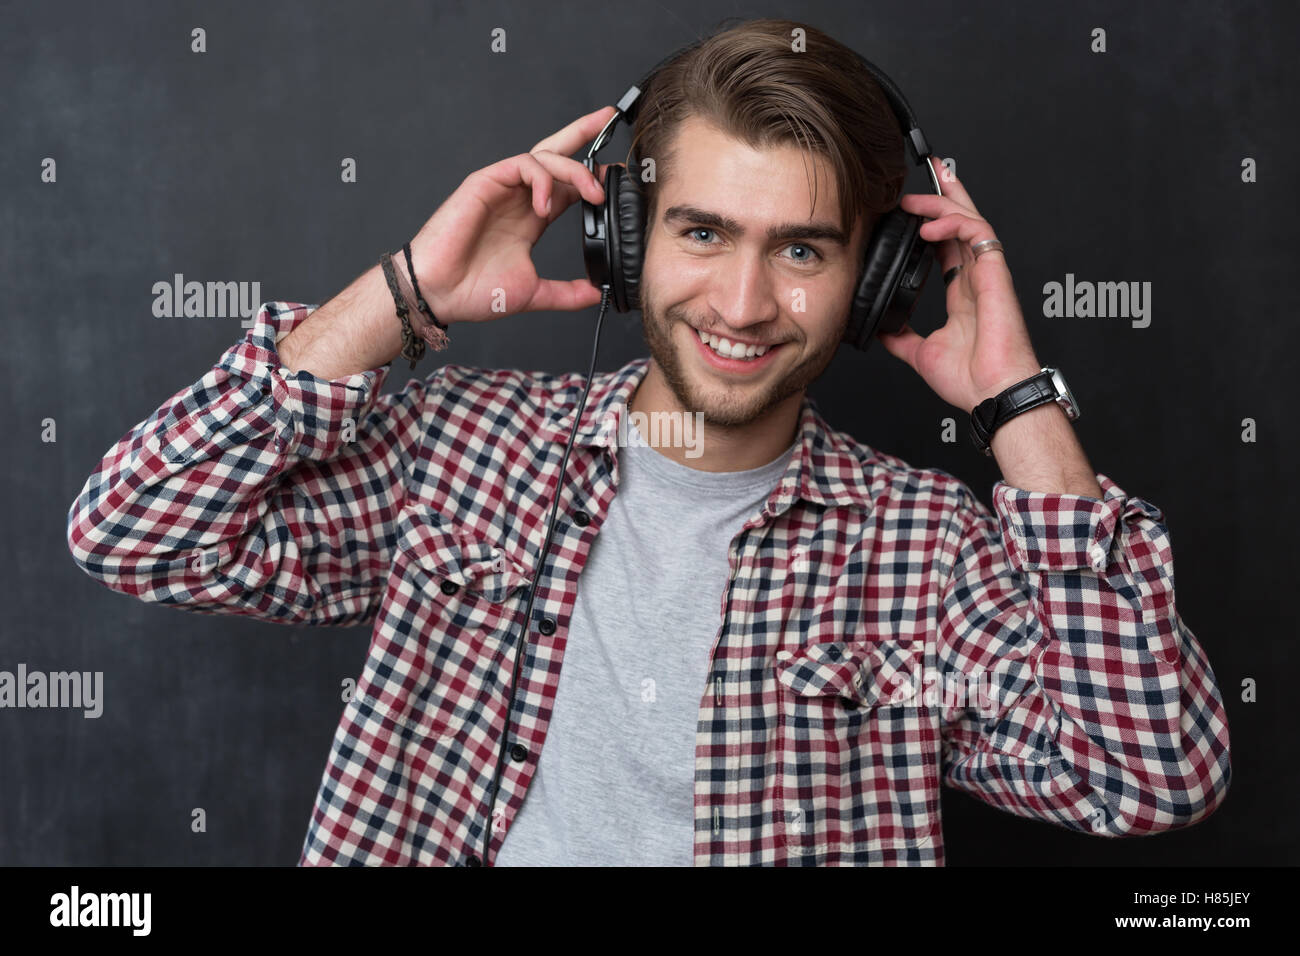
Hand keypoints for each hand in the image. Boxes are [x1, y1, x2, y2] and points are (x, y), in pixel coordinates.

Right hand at [403, 106, 615, 323]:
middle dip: (583, 131)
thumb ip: (567, 294)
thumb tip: (596, 294)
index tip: (616, 177)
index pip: (567, 185)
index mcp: (531, 218)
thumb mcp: (534, 294)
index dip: (591, 176)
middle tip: (609, 117)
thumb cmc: (474, 291)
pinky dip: (543, 180)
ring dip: (575, 170)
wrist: (440, 293)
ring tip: (592, 194)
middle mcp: (520, 198)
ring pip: (545, 157)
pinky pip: (523, 165)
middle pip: (555, 153)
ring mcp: (503, 188)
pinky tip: (547, 206)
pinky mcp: (486, 182)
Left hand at [876, 156, 1043, 410]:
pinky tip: (929, 228)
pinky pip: (977, 234)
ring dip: (942, 204)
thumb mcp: (921, 353)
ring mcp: (987, 273)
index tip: (912, 208)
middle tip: (922, 176)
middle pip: (962, 221)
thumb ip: (902, 336)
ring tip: (914, 202)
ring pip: (969, 219)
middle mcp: (977, 277)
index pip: (948, 244)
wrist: (992, 393)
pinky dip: (953, 223)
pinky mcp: (995, 273)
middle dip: (945, 194)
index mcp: (963, 293)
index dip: (933, 222)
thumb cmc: (972, 379)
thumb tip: (881, 327)